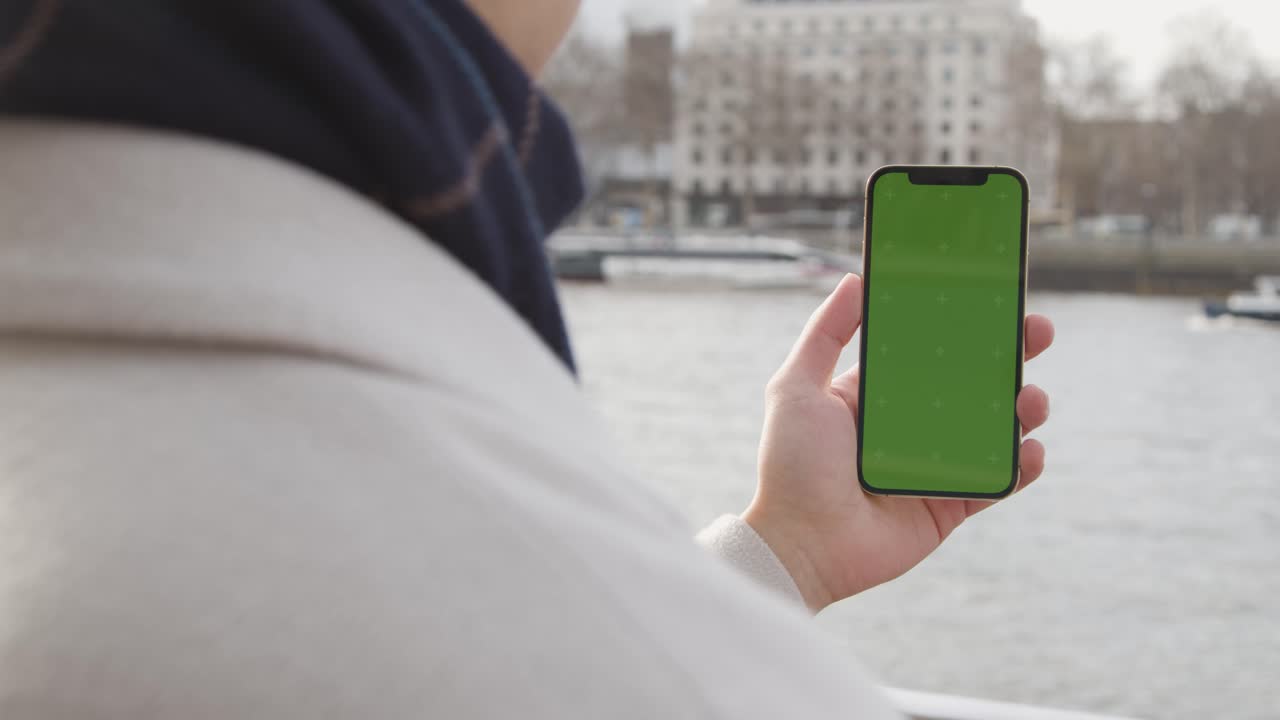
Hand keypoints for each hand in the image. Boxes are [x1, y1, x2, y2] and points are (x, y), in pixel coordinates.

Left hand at [744, 274, 1054, 611]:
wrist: (802, 544)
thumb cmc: (791, 466)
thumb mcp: (796, 387)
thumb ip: (825, 334)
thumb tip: (857, 279)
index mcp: (878, 394)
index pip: (932, 350)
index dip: (965, 325)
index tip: (995, 296)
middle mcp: (911, 426)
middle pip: (974, 383)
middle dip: (1012, 356)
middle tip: (1039, 332)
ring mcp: (935, 465)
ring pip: (995, 429)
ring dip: (1024, 409)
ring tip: (1032, 399)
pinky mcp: (950, 506)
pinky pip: (997, 482)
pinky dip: (1021, 466)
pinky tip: (1028, 449)